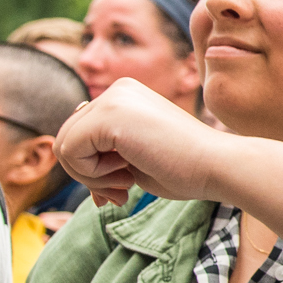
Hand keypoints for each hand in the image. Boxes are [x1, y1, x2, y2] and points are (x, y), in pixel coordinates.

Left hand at [55, 78, 235, 206]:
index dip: (91, 168)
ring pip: (64, 145)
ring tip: (124, 184)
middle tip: (119, 192)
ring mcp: (112, 98)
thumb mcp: (135, 154)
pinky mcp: (109, 114)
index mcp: (126, 95)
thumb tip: (65, 152)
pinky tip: (126, 175)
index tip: (120, 188)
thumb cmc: (185, 168)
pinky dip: (91, 175)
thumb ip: (104, 148)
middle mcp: (117, 89)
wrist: (218, 166)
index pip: (80, 133)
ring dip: (89, 177)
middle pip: (66, 138)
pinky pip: (70, 151)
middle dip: (87, 174)